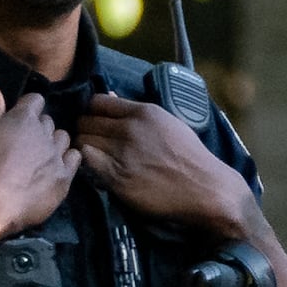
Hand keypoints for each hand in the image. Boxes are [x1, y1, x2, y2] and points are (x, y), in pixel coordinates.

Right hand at [0, 88, 77, 240]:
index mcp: (23, 118)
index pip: (35, 100)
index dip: (26, 108)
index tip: (16, 121)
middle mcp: (44, 132)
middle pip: (48, 121)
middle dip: (38, 127)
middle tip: (23, 143)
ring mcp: (57, 156)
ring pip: (63, 139)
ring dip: (53, 143)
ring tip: (40, 157)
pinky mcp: (64, 179)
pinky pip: (75, 160)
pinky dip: (67, 160)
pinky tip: (55, 169)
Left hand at [73, 95, 247, 235]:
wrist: (204, 188)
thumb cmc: (189, 157)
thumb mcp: (168, 123)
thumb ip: (137, 112)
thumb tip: (111, 98)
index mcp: (143, 112)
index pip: (98, 102)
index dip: (92, 112)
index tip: (96, 122)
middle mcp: (130, 129)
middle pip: (86, 121)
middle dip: (86, 130)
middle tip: (93, 142)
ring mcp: (122, 153)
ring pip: (83, 140)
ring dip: (84, 147)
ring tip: (94, 156)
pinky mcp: (117, 177)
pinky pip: (87, 162)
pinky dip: (87, 163)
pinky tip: (96, 168)